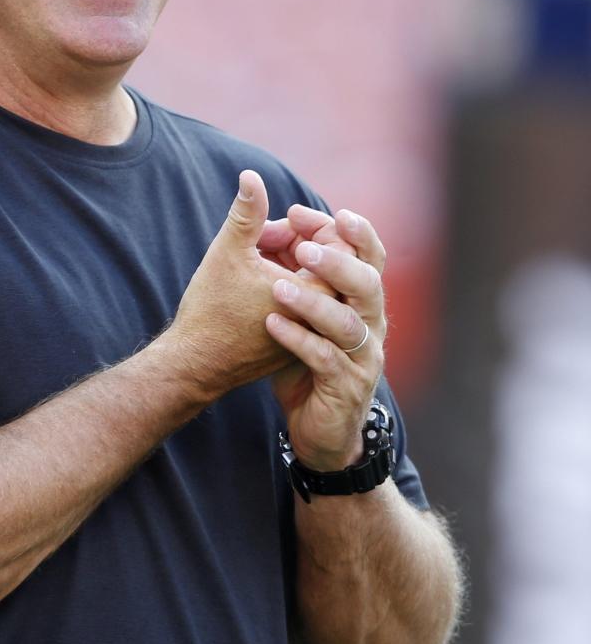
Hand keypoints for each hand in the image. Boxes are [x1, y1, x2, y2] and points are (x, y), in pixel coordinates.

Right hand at [167, 171, 331, 393]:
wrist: (196, 364)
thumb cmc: (212, 309)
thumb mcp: (229, 252)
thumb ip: (248, 212)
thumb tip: (251, 175)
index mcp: (318, 293)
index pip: (339, 244)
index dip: (307, 224)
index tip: (271, 225)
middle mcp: (323, 315)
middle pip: (329, 259)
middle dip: (297, 239)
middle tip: (262, 237)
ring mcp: (312, 330)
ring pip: (315, 278)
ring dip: (290, 258)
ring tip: (254, 255)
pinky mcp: (299, 338)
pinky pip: (306, 300)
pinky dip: (287, 280)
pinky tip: (255, 275)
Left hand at [265, 210, 387, 471]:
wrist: (318, 431)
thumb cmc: (310, 365)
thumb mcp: (303, 315)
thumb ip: (298, 276)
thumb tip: (277, 229)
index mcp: (363, 303)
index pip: (368, 257)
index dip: (346, 232)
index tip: (301, 212)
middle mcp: (371, 327)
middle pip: (368, 284)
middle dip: (337, 261)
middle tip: (302, 246)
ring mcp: (363, 359)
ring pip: (347, 323)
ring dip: (313, 301)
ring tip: (278, 286)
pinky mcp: (346, 389)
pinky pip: (325, 359)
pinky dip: (298, 339)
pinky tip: (272, 324)